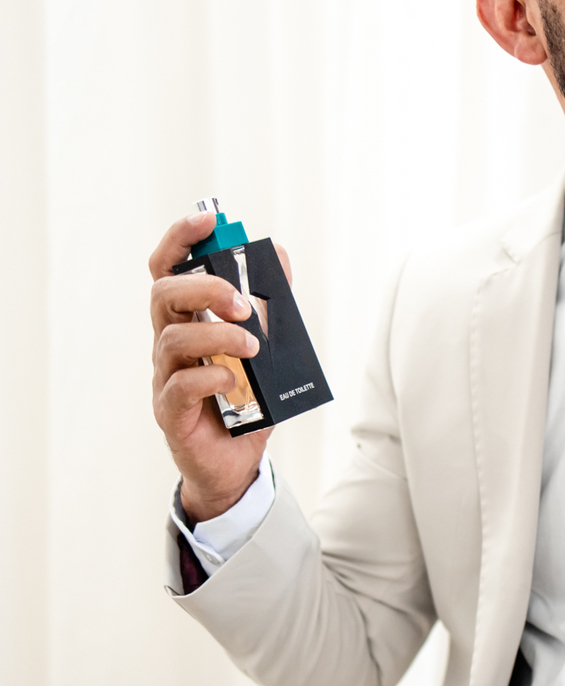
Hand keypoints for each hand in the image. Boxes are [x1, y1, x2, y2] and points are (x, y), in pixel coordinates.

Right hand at [149, 214, 290, 520]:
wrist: (235, 464)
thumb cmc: (244, 404)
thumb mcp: (266, 349)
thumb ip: (270, 306)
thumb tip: (279, 257)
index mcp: (187, 320)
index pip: (169, 268)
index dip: (182, 239)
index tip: (209, 221)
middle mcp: (170, 343)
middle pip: (164, 295)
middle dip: (205, 288)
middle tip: (243, 303)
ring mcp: (166, 377)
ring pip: (172, 338)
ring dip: (217, 335)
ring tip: (251, 348)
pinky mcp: (171, 412)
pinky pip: (180, 386)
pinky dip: (210, 377)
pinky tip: (234, 382)